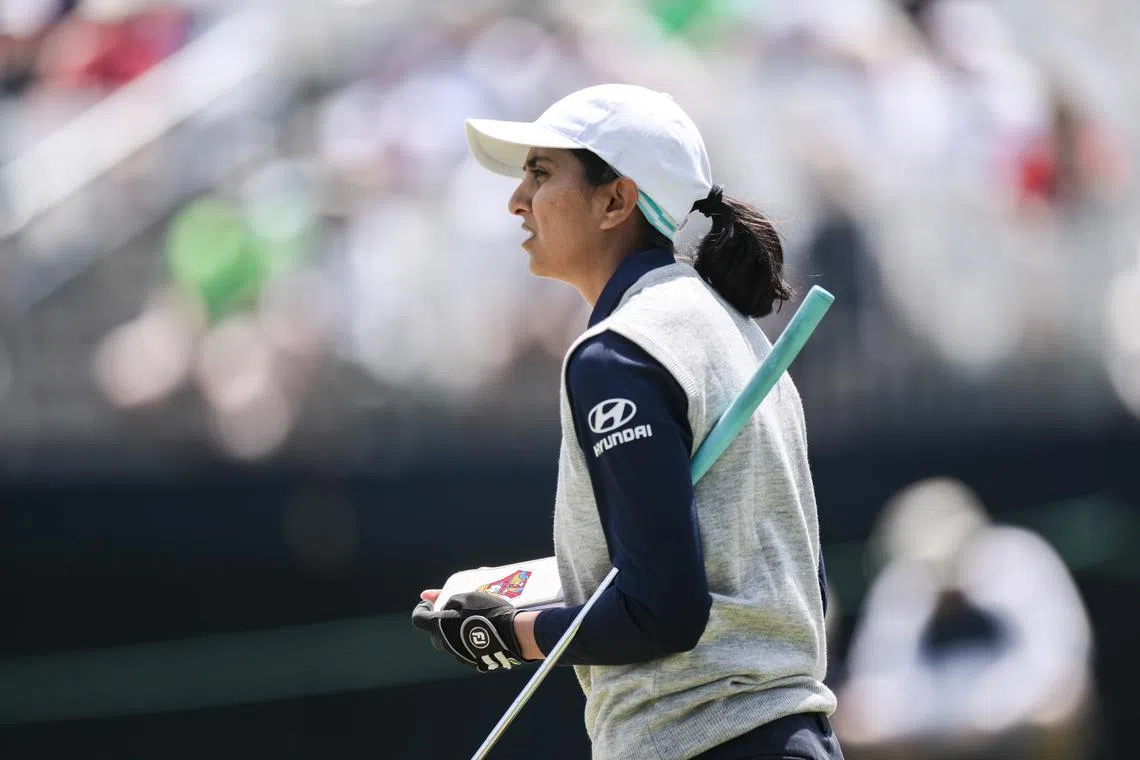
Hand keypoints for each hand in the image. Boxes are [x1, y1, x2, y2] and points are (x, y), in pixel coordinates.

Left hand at [411, 591, 525, 671]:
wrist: (510, 634)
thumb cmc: (487, 611)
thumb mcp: (467, 597)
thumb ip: (451, 601)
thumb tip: (444, 608)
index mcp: (439, 626)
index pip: (418, 618)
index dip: (421, 609)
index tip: (428, 603)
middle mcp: (445, 644)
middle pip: (435, 633)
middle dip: (440, 622)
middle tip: (454, 612)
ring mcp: (458, 655)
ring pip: (450, 642)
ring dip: (455, 632)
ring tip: (474, 621)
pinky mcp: (472, 663)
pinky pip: (465, 650)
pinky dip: (469, 641)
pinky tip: (484, 634)